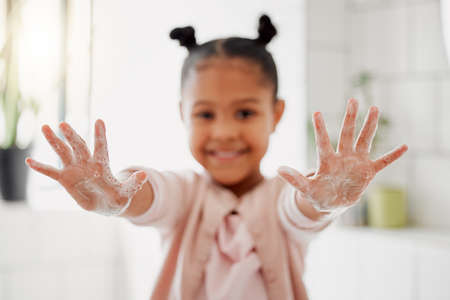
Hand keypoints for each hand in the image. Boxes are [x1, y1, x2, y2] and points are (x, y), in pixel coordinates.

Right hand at [25, 119, 147, 215]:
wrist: (107, 206)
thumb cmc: (119, 197)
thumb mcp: (127, 192)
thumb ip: (134, 183)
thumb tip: (145, 174)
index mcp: (103, 164)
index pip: (102, 146)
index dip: (100, 135)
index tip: (99, 121)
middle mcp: (87, 163)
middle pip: (79, 146)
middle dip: (72, 135)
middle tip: (63, 124)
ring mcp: (75, 170)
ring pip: (64, 152)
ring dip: (55, 142)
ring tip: (45, 128)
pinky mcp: (66, 180)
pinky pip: (52, 172)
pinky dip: (41, 167)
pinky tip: (29, 161)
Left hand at [278, 98, 407, 212]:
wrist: (332, 202)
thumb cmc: (317, 194)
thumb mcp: (306, 189)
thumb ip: (295, 179)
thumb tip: (279, 168)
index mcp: (327, 161)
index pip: (323, 142)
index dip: (320, 129)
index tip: (317, 113)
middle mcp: (343, 157)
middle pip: (347, 134)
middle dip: (350, 118)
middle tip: (353, 100)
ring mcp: (356, 162)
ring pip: (364, 140)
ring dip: (369, 126)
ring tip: (374, 108)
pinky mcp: (368, 172)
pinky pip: (383, 162)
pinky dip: (392, 156)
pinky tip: (404, 146)